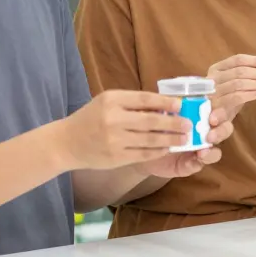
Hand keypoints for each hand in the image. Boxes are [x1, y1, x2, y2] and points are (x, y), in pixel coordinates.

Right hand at [60, 90, 189, 170]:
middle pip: (151, 121)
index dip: (166, 102)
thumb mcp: (106, 102)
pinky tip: (167, 148)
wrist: (66, 143)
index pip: (145, 99)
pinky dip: (158, 151)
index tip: (181, 105)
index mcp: (112, 100)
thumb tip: (162, 105)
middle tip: (189, 124)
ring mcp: (114, 140)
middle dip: (173, 123)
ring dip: (170, 139)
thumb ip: (131, 103)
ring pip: (150, 140)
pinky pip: (143, 154)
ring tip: (184, 139)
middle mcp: (113, 119)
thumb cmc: (90, 118)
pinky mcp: (116, 157)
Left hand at [137, 105, 235, 178]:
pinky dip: (202, 160)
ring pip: (217, 150)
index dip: (220, 112)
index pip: (218, 111)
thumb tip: (177, 99)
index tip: (212, 116)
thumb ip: (170, 105)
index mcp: (200, 116)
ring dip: (213, 149)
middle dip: (221, 130)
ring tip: (203, 149)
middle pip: (224, 129)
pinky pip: (202, 164)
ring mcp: (201, 149)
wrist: (142, 147)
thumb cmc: (155, 125)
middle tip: (210, 133)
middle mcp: (204, 132)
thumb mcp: (161, 112)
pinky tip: (196, 158)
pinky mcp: (193, 164)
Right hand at [207, 54, 255, 119]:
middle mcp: (213, 77)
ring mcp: (213, 91)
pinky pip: (236, 97)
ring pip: (239, 83)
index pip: (238, 59)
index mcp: (217, 67)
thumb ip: (247, 74)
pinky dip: (250, 94)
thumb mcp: (234, 83)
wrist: (212, 120)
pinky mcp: (216, 105)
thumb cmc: (226, 98)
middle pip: (240, 71)